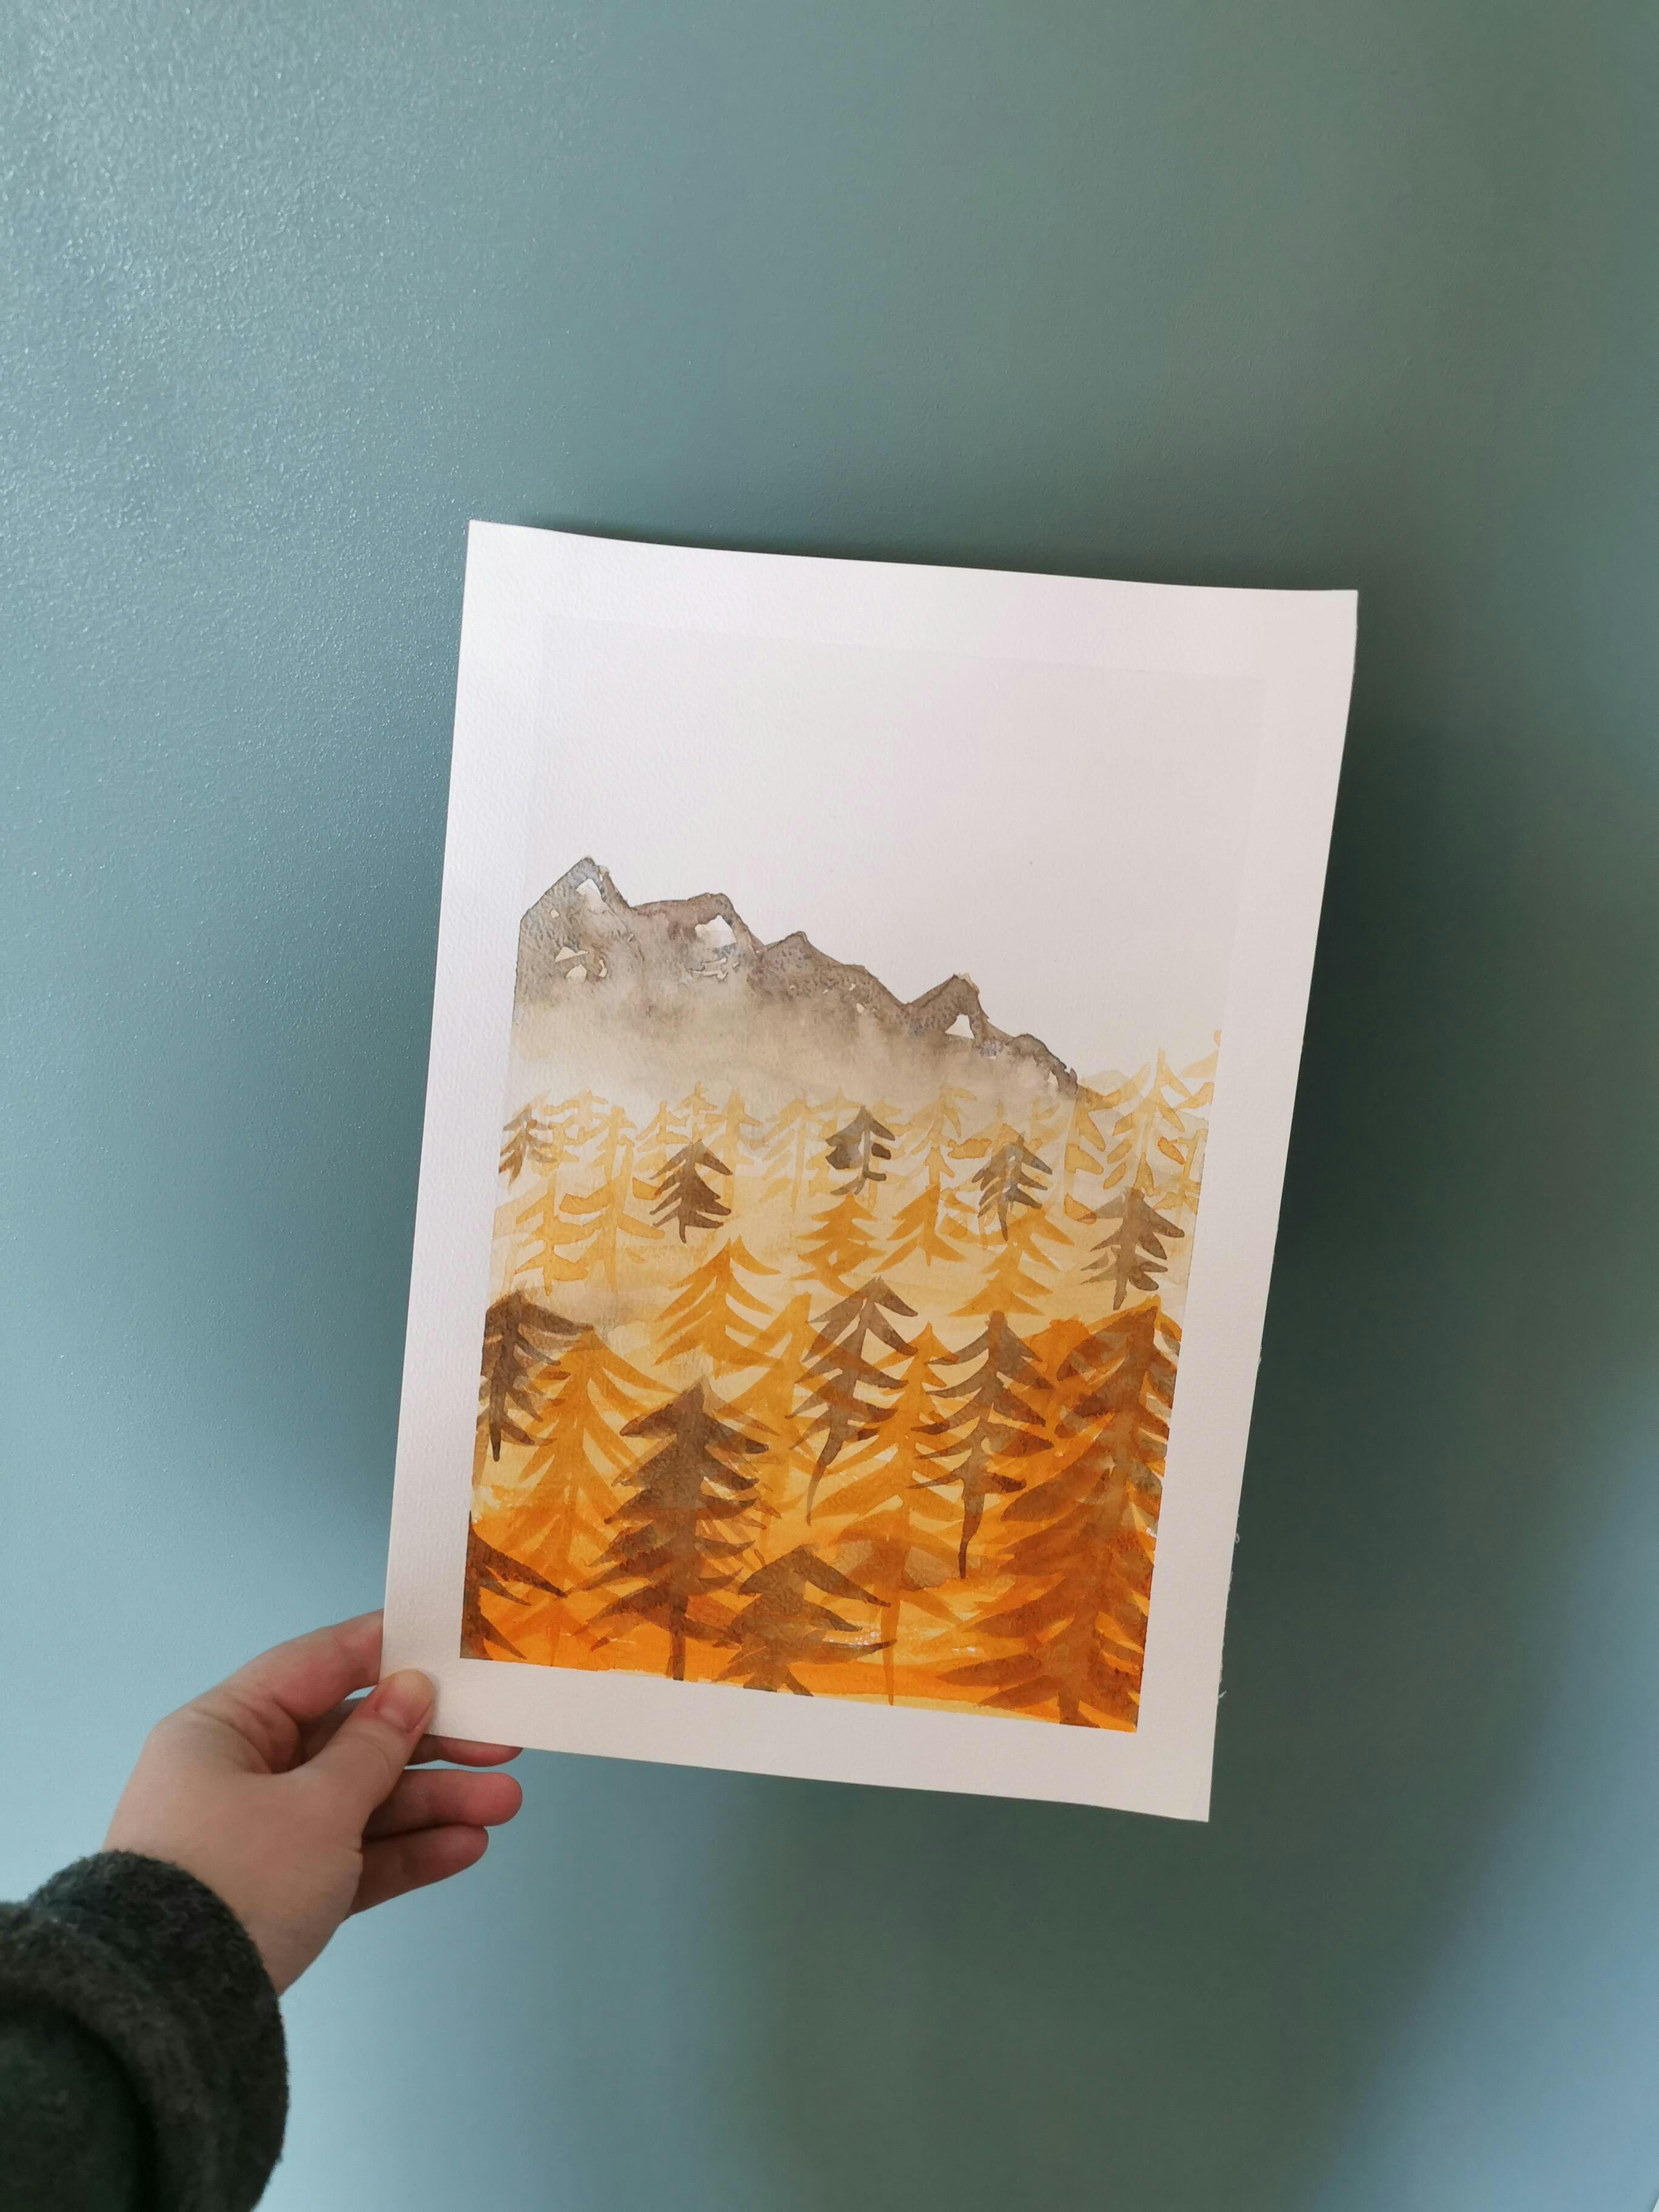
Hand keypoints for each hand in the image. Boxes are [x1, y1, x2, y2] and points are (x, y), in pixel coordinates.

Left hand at [104, 1611, 521, 1991]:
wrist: (167, 2016)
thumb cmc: (236, 1877)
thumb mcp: (315, 1805)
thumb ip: (374, 1746)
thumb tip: (409, 1689)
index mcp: (225, 1730)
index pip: (317, 1666)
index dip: (386, 1650)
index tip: (453, 1643)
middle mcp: (239, 1775)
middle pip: (351, 1740)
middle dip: (431, 1745)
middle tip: (504, 1740)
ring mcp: (261, 1839)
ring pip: (361, 1803)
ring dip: (433, 1803)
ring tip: (505, 1803)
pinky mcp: (281, 1896)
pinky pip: (351, 1858)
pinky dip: (404, 1851)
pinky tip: (465, 1846)